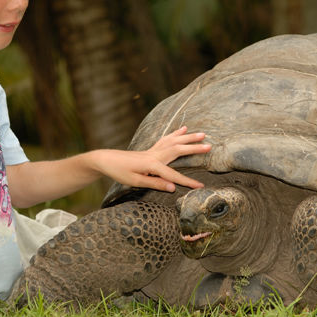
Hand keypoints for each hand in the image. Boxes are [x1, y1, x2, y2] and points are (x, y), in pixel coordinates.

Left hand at [95, 126, 209, 191]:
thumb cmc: (119, 172)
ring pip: (174, 141)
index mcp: (152, 164)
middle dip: (194, 148)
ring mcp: (153, 150)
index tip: (201, 186)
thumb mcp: (135, 181)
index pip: (173, 175)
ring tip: (202, 133)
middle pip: (178, 150)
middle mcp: (154, 154)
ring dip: (188, 138)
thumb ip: (155, 183)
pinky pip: (166, 139)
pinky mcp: (150, 149)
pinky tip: (183, 129)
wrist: (106, 160)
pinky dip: (176, 133)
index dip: (187, 181)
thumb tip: (173, 187)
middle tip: (209, 146)